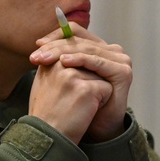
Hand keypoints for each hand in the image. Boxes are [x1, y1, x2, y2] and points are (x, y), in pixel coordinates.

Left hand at [28, 23, 131, 143]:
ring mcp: (120, 60)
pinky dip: (80, 60)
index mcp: (99, 48)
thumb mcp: (65, 75)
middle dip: (55, 47)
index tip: (37, 45)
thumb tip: (39, 42)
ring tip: (45, 58)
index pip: (76, 32)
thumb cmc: (78, 103)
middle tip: (36, 55)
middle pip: (80, 41)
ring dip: (63, 52)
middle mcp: (111, 51)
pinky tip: (64, 62)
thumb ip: (58, 58)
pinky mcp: (122, 71)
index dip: (56, 36)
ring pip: (86, 50)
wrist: (95, 128)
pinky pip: (97, 62)